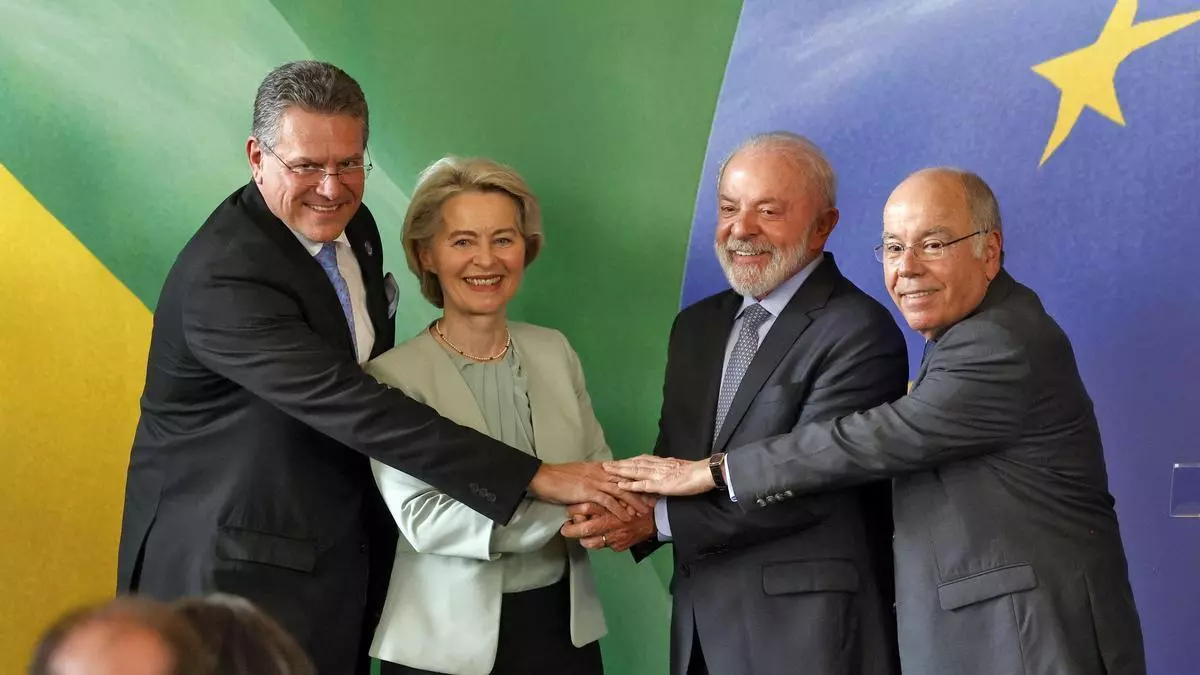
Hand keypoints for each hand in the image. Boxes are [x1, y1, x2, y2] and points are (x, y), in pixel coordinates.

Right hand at [528, 461, 650, 521]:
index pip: (623, 473)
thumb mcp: (579, 474)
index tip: (648, 487)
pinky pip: (608, 501)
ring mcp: (595, 481)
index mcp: (599, 467)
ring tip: (644, 512)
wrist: (543, 477)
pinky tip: (626, 517)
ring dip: (634, 502)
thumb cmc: (558, 477)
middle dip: (641, 491)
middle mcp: (600, 472)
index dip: (636, 480)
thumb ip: (592, 477)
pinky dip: (618, 509)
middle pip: (626, 481)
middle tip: (653, 501)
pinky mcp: (588, 491)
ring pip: (621, 491)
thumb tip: (599, 483)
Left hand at [560, 502, 655, 551]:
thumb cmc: (635, 503)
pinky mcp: (619, 545)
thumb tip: (588, 491)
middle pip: (585, 528)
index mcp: (610, 506)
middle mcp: (611, 522)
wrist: (655, 519)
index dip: (574, 510)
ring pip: (591, 542)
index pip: (586, 508)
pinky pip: (603, 546)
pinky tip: (596, 538)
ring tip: (579, 536)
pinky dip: (597, 543)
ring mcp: (615, 536)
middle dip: (571, 530)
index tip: (568, 511)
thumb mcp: (620, 493)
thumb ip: (604, 493)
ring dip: (582, 539)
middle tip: (565, 529)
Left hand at [603, 455, 715, 495]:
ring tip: (607, 472)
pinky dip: (631, 485)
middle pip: (633, 463)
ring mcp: (658, 475)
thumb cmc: (695, 472)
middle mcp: (657, 466)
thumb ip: (668, 468)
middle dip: (618, 464)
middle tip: (604, 465)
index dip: (627, 461)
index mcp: (661, 462)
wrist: (705, 472)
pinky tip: (621, 486)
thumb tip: (663, 468)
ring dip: (620, 472)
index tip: (616, 462)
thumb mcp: (678, 468)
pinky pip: (643, 485)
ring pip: (635, 471)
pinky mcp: (661, 485)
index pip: (640, 460)